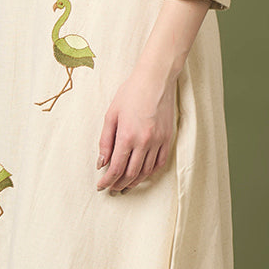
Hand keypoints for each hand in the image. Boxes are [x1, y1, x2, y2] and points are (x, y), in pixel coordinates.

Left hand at [97, 63, 175, 192]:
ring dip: (134, 182)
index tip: (101, 186)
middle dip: (119, 185)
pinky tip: (142, 175)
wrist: (155, 79)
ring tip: (125, 186)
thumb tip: (101, 163)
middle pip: (130, 174)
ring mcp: (158, 141)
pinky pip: (160, 163)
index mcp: (127, 136)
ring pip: (146, 172)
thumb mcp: (111, 114)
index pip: (115, 168)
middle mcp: (144, 142)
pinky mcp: (168, 139)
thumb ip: (105, 141)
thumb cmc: (131, 93)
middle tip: (111, 189)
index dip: (107, 181)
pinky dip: (150, 173)